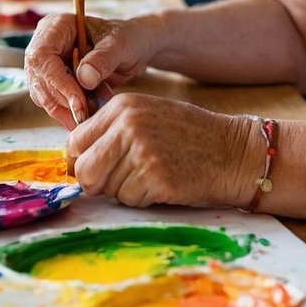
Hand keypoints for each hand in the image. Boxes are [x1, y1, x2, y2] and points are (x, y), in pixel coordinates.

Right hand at [24, 12, 157, 129]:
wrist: (135, 48)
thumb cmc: (127, 38)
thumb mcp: (120, 44)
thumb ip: (103, 58)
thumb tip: (84, 78)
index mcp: (56, 26)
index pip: (42, 56)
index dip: (56, 80)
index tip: (78, 101)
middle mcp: (46, 45)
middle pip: (40, 78)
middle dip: (63, 100)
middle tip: (87, 114)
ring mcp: (49, 65)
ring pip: (44, 95)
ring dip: (67, 109)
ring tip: (94, 112)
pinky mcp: (55, 84)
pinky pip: (55, 103)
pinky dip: (70, 113)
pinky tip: (89, 114)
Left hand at [66, 94, 251, 207]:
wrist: (231, 150)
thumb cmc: (188, 136)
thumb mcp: (148, 116)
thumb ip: (112, 130)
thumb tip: (74, 159)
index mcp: (123, 106)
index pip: (75, 142)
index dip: (85, 159)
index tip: (102, 165)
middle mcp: (128, 125)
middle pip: (84, 169)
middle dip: (98, 182)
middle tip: (123, 179)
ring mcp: (141, 151)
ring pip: (105, 189)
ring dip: (125, 190)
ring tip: (152, 174)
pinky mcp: (155, 177)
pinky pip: (129, 200)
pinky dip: (143, 199)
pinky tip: (164, 183)